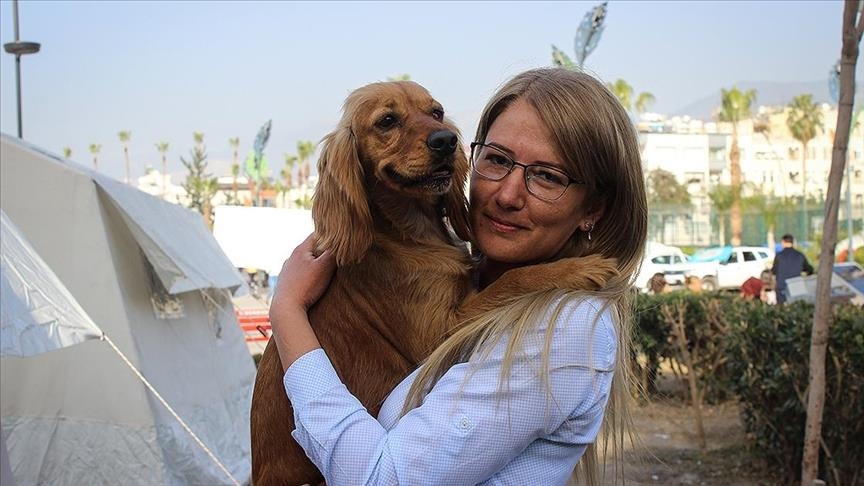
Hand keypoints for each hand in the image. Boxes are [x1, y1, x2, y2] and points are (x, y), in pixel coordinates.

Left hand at [269, 233, 335, 370]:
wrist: (286, 308)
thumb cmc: (306, 286)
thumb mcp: (324, 267)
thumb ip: (334, 253)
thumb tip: (345, 243)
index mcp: (300, 249)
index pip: (317, 234)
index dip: (330, 235)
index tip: (341, 238)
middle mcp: (291, 257)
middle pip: (311, 248)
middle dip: (324, 250)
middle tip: (337, 254)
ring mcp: (286, 270)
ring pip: (304, 261)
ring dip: (315, 263)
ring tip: (325, 269)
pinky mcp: (285, 283)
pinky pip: (299, 273)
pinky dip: (307, 274)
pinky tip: (312, 282)